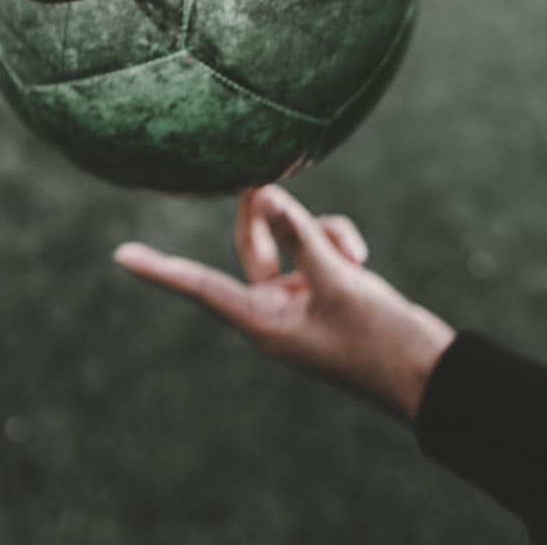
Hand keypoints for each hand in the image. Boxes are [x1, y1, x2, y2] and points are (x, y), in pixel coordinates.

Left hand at [114, 185, 453, 421]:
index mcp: (262, 321)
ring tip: (352, 256)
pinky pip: (317, 248)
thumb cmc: (377, 338)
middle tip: (263, 177)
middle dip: (268, 217)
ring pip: (292, 240)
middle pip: (251, 246)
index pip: (199, 286)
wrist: (425, 370)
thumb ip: (299, 235)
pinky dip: (337, 243)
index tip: (121, 256)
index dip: (160, 269)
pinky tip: (361, 258)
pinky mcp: (326, 291)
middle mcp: (274, 311)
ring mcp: (300, 301)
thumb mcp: (336, 279)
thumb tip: (264, 196)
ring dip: (318, 233)